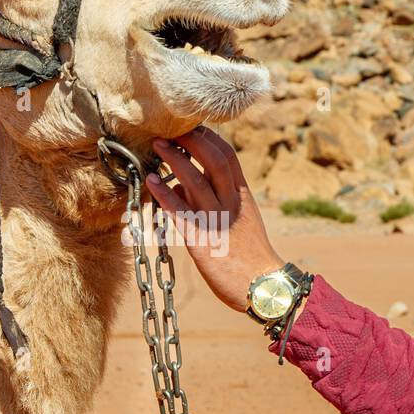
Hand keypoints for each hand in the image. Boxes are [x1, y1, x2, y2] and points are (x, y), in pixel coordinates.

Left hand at [143, 126, 284, 311]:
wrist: (262, 286)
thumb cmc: (249, 255)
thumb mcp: (241, 221)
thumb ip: (216, 200)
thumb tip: (181, 184)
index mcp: (243, 196)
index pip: (228, 156)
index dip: (209, 138)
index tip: (192, 127)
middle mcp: (231, 203)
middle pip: (212, 159)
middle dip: (191, 140)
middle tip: (172, 129)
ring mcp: (216, 220)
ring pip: (194, 180)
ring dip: (174, 160)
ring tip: (157, 145)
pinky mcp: (201, 240)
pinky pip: (180, 211)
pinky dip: (164, 193)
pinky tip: (150, 181)